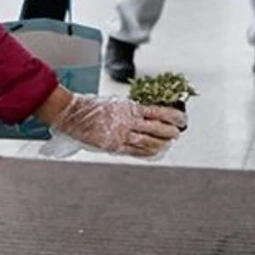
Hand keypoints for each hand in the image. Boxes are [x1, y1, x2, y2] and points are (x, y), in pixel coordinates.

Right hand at [46, 93, 185, 157]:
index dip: (172, 116)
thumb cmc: (92, 106)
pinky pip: (135, 151)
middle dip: (170, 132)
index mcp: (129, 107)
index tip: (182, 119)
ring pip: (148, 141)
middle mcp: (127, 121)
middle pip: (156, 128)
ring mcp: (120, 134)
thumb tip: (148, 114)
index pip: (157, 112)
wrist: (72, 113)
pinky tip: (155, 152)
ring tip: (169, 143)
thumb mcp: (115, 102)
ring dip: (161, 143)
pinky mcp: (113, 146)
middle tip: (178, 133)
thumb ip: (131, 110)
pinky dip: (147, 152)